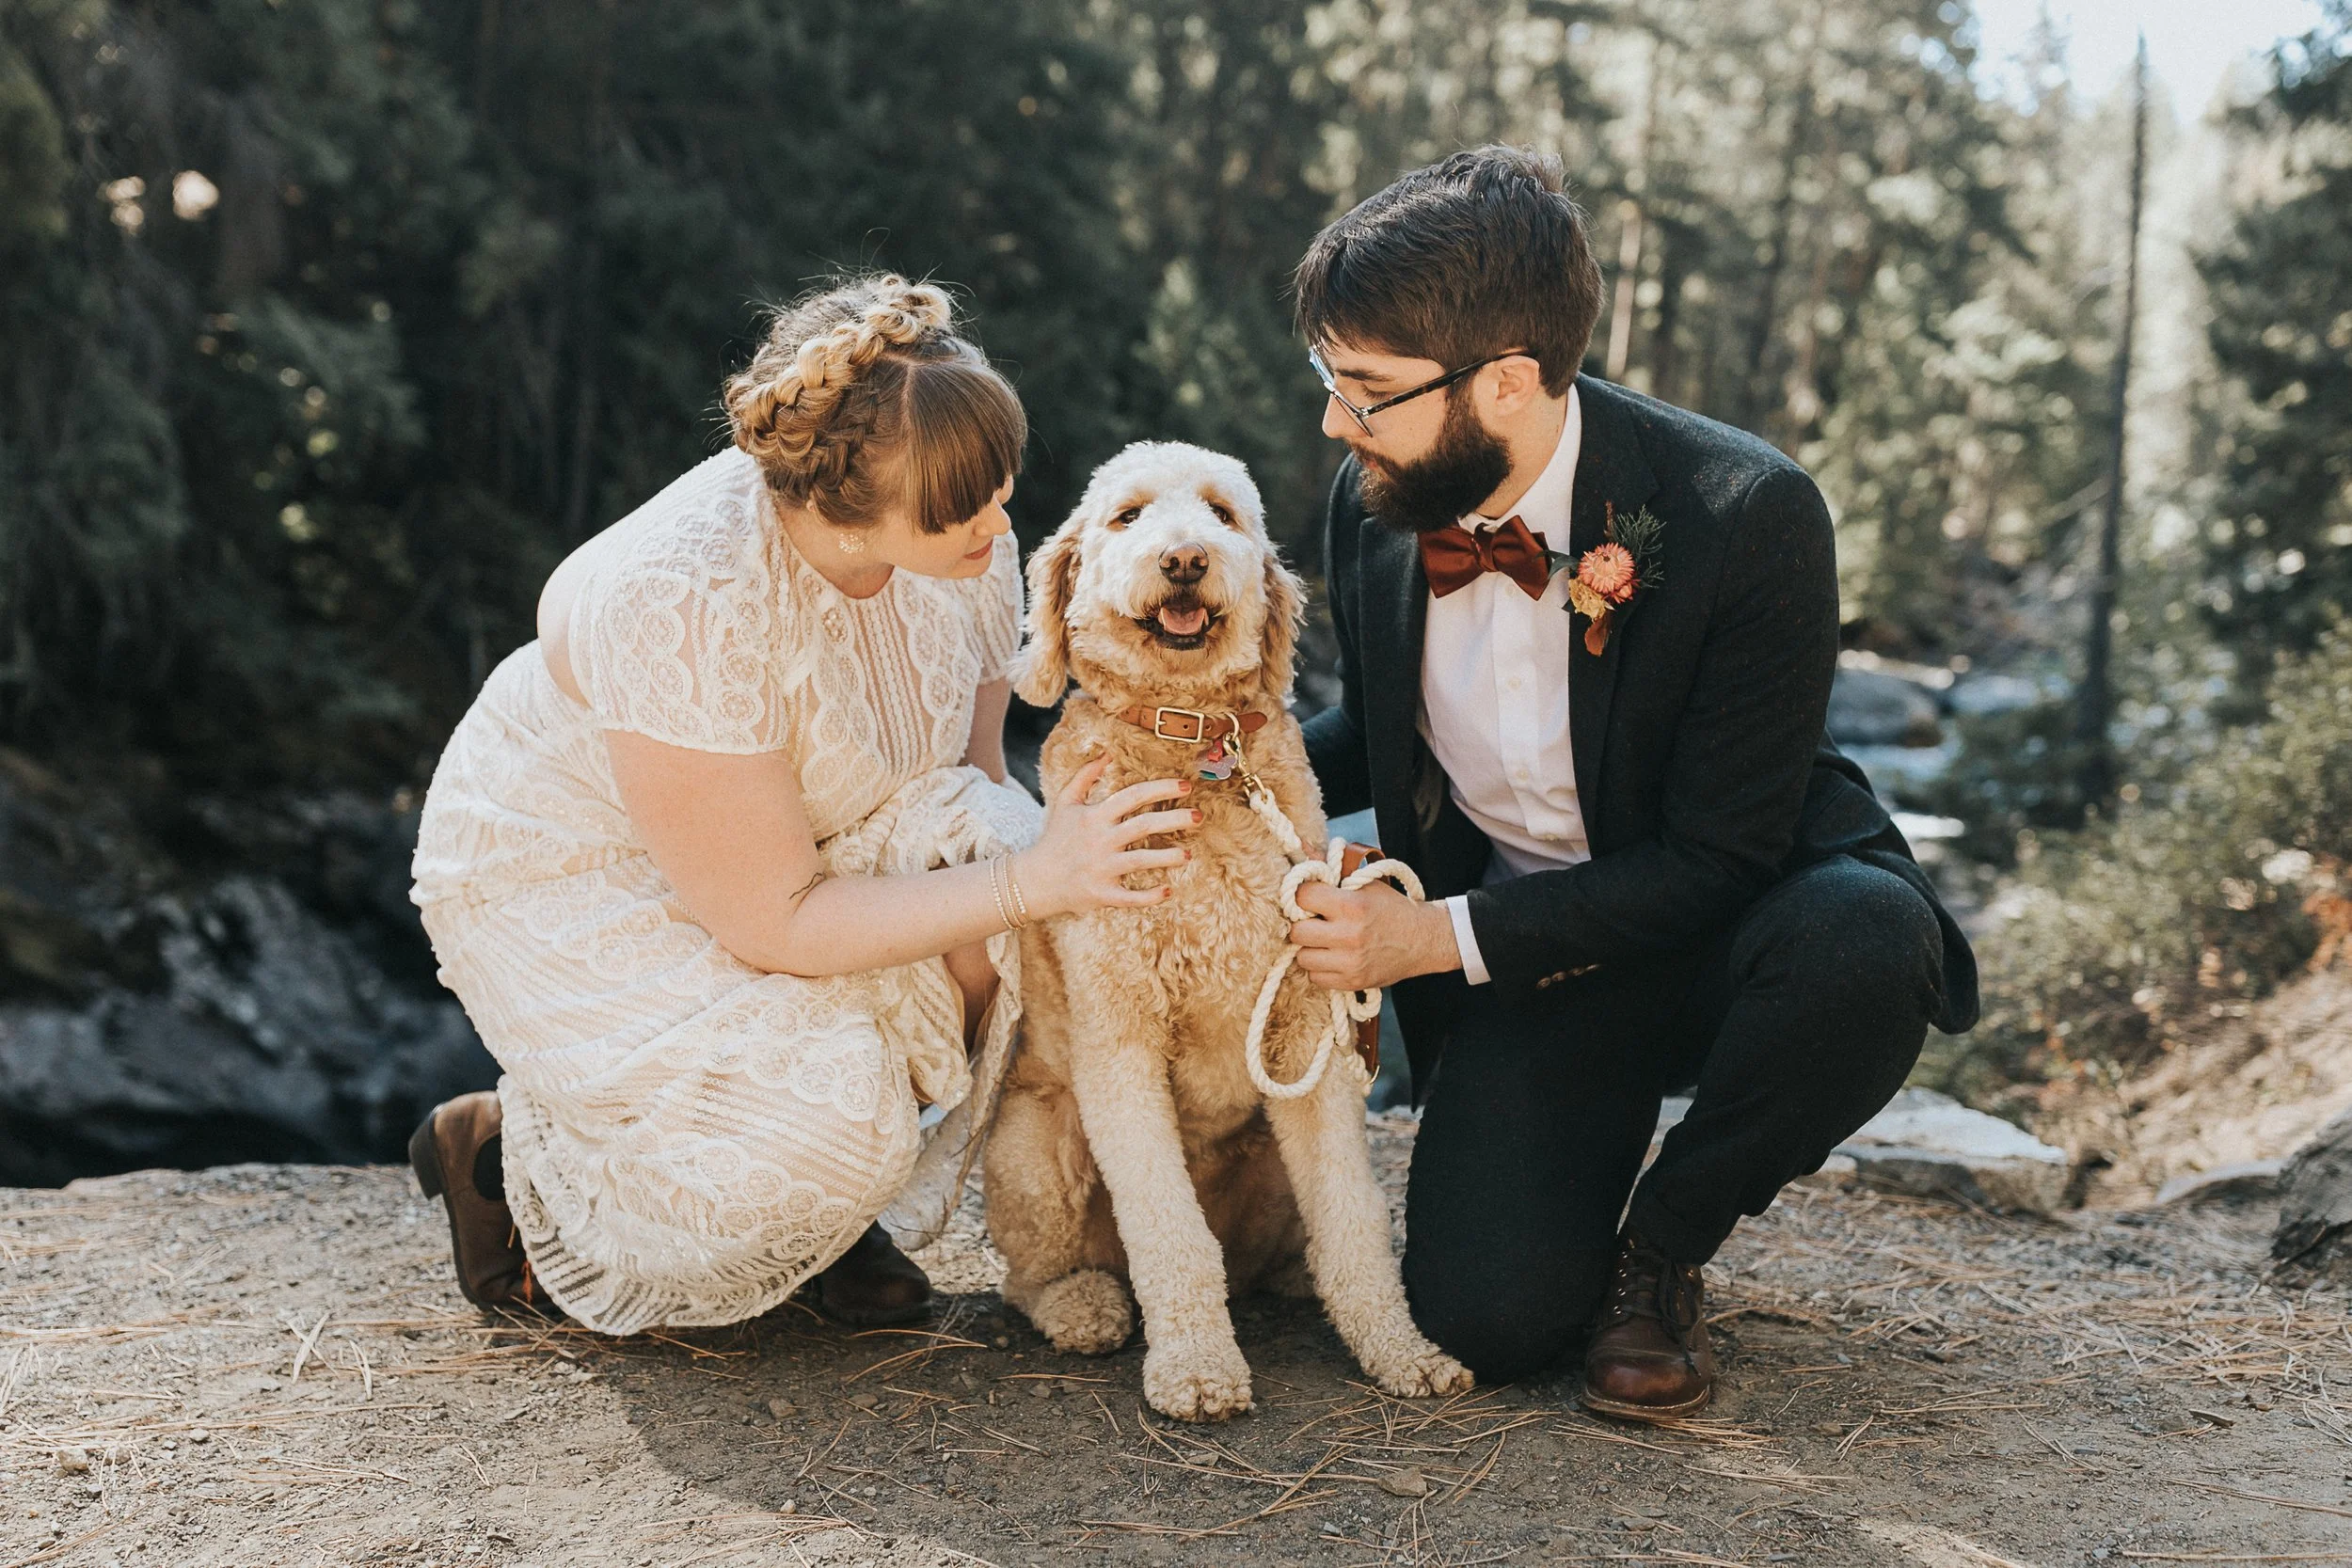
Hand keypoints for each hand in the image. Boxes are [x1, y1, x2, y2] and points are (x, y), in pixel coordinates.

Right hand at [1016, 756, 1198, 917]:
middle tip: (1199, 816)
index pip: (1133, 796)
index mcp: (1095, 816)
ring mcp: (1101, 868)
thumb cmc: (1055, 838)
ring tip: (1188, 854)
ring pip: (1140, 861)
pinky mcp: (1101, 894)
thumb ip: (1085, 776)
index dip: (1160, 789)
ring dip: (1166, 857)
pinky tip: (1167, 891)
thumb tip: (1107, 753)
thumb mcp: (1065, 802)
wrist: (1035, 879)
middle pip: (1143, 826)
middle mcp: (1100, 840)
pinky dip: (1148, 896)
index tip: (1185, 786)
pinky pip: (1129, 897)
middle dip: (1174, 819)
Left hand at [1289, 880, 1460, 990]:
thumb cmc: (1391, 907)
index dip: (1303, 895)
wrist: (1423, 940)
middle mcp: (1349, 935)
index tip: (1311, 898)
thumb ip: (1331, 868)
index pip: (1302, 897)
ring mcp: (1350, 962)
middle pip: (1297, 932)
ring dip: (1310, 948)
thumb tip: (1301, 849)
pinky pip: (1315, 978)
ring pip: (1302, 957)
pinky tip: (1334, 956)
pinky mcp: (1352, 982)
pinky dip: (1320, 968)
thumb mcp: (1365, 882)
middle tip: (1316, 922)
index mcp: (1352, 905)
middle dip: (1303, 924)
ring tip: (1325, 941)